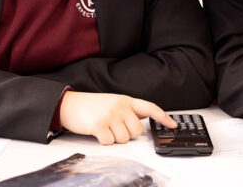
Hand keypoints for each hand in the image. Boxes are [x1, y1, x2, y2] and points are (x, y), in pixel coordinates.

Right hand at [59, 92, 176, 144]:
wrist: (69, 104)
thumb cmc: (91, 106)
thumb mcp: (113, 102)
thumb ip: (128, 110)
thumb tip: (143, 118)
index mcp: (126, 100)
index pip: (149, 107)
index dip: (163, 117)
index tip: (173, 124)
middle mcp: (120, 106)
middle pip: (137, 131)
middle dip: (127, 133)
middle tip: (114, 127)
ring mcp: (110, 115)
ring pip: (124, 138)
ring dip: (114, 137)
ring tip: (104, 127)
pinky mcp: (100, 124)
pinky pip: (110, 142)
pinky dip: (104, 140)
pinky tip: (97, 131)